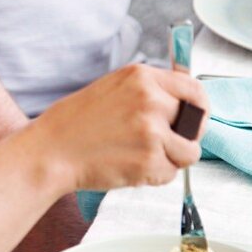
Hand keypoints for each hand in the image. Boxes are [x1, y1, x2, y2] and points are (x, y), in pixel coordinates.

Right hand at [28, 63, 209, 193]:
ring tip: (140, 155)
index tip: (195, 119)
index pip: (194, 89)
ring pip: (190, 151)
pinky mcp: (150, 160)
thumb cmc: (77, 122)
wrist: (51, 151)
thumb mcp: (114, 88)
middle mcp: (151, 99)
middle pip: (196, 121)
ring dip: (171, 159)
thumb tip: (185, 99)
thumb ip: (149, 90)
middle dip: (184, 136)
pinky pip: (170, 173)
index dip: (200, 108)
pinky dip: (154, 175)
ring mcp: (152, 131)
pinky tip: (129, 166)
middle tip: (159, 143)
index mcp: (142, 77)